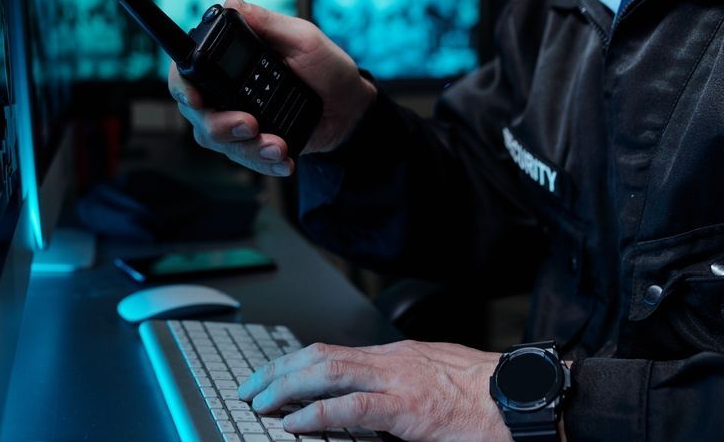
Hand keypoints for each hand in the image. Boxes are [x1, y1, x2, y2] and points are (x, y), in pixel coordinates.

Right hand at [167, 0, 376, 176]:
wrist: (350, 107)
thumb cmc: (327, 68)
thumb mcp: (302, 37)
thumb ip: (267, 23)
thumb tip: (233, 4)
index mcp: (231, 60)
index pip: (187, 71)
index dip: (182, 86)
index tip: (196, 100)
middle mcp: (226, 91)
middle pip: (198, 114)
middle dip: (220, 125)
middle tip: (250, 124)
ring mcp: (237, 119)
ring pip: (220, 142)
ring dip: (247, 147)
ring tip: (277, 145)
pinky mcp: (253, 144)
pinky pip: (245, 159)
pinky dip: (263, 162)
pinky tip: (282, 159)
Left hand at [237, 339, 507, 440]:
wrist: (522, 397)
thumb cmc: (486, 394)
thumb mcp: (434, 380)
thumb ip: (399, 386)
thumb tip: (372, 403)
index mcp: (394, 356)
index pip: (330, 351)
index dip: (293, 363)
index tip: (269, 376)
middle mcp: (389, 360)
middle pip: (317, 355)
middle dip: (277, 370)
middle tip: (249, 387)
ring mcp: (396, 381)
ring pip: (326, 372)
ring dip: (286, 387)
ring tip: (260, 402)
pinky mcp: (408, 409)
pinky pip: (352, 407)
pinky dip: (317, 413)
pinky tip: (294, 422)